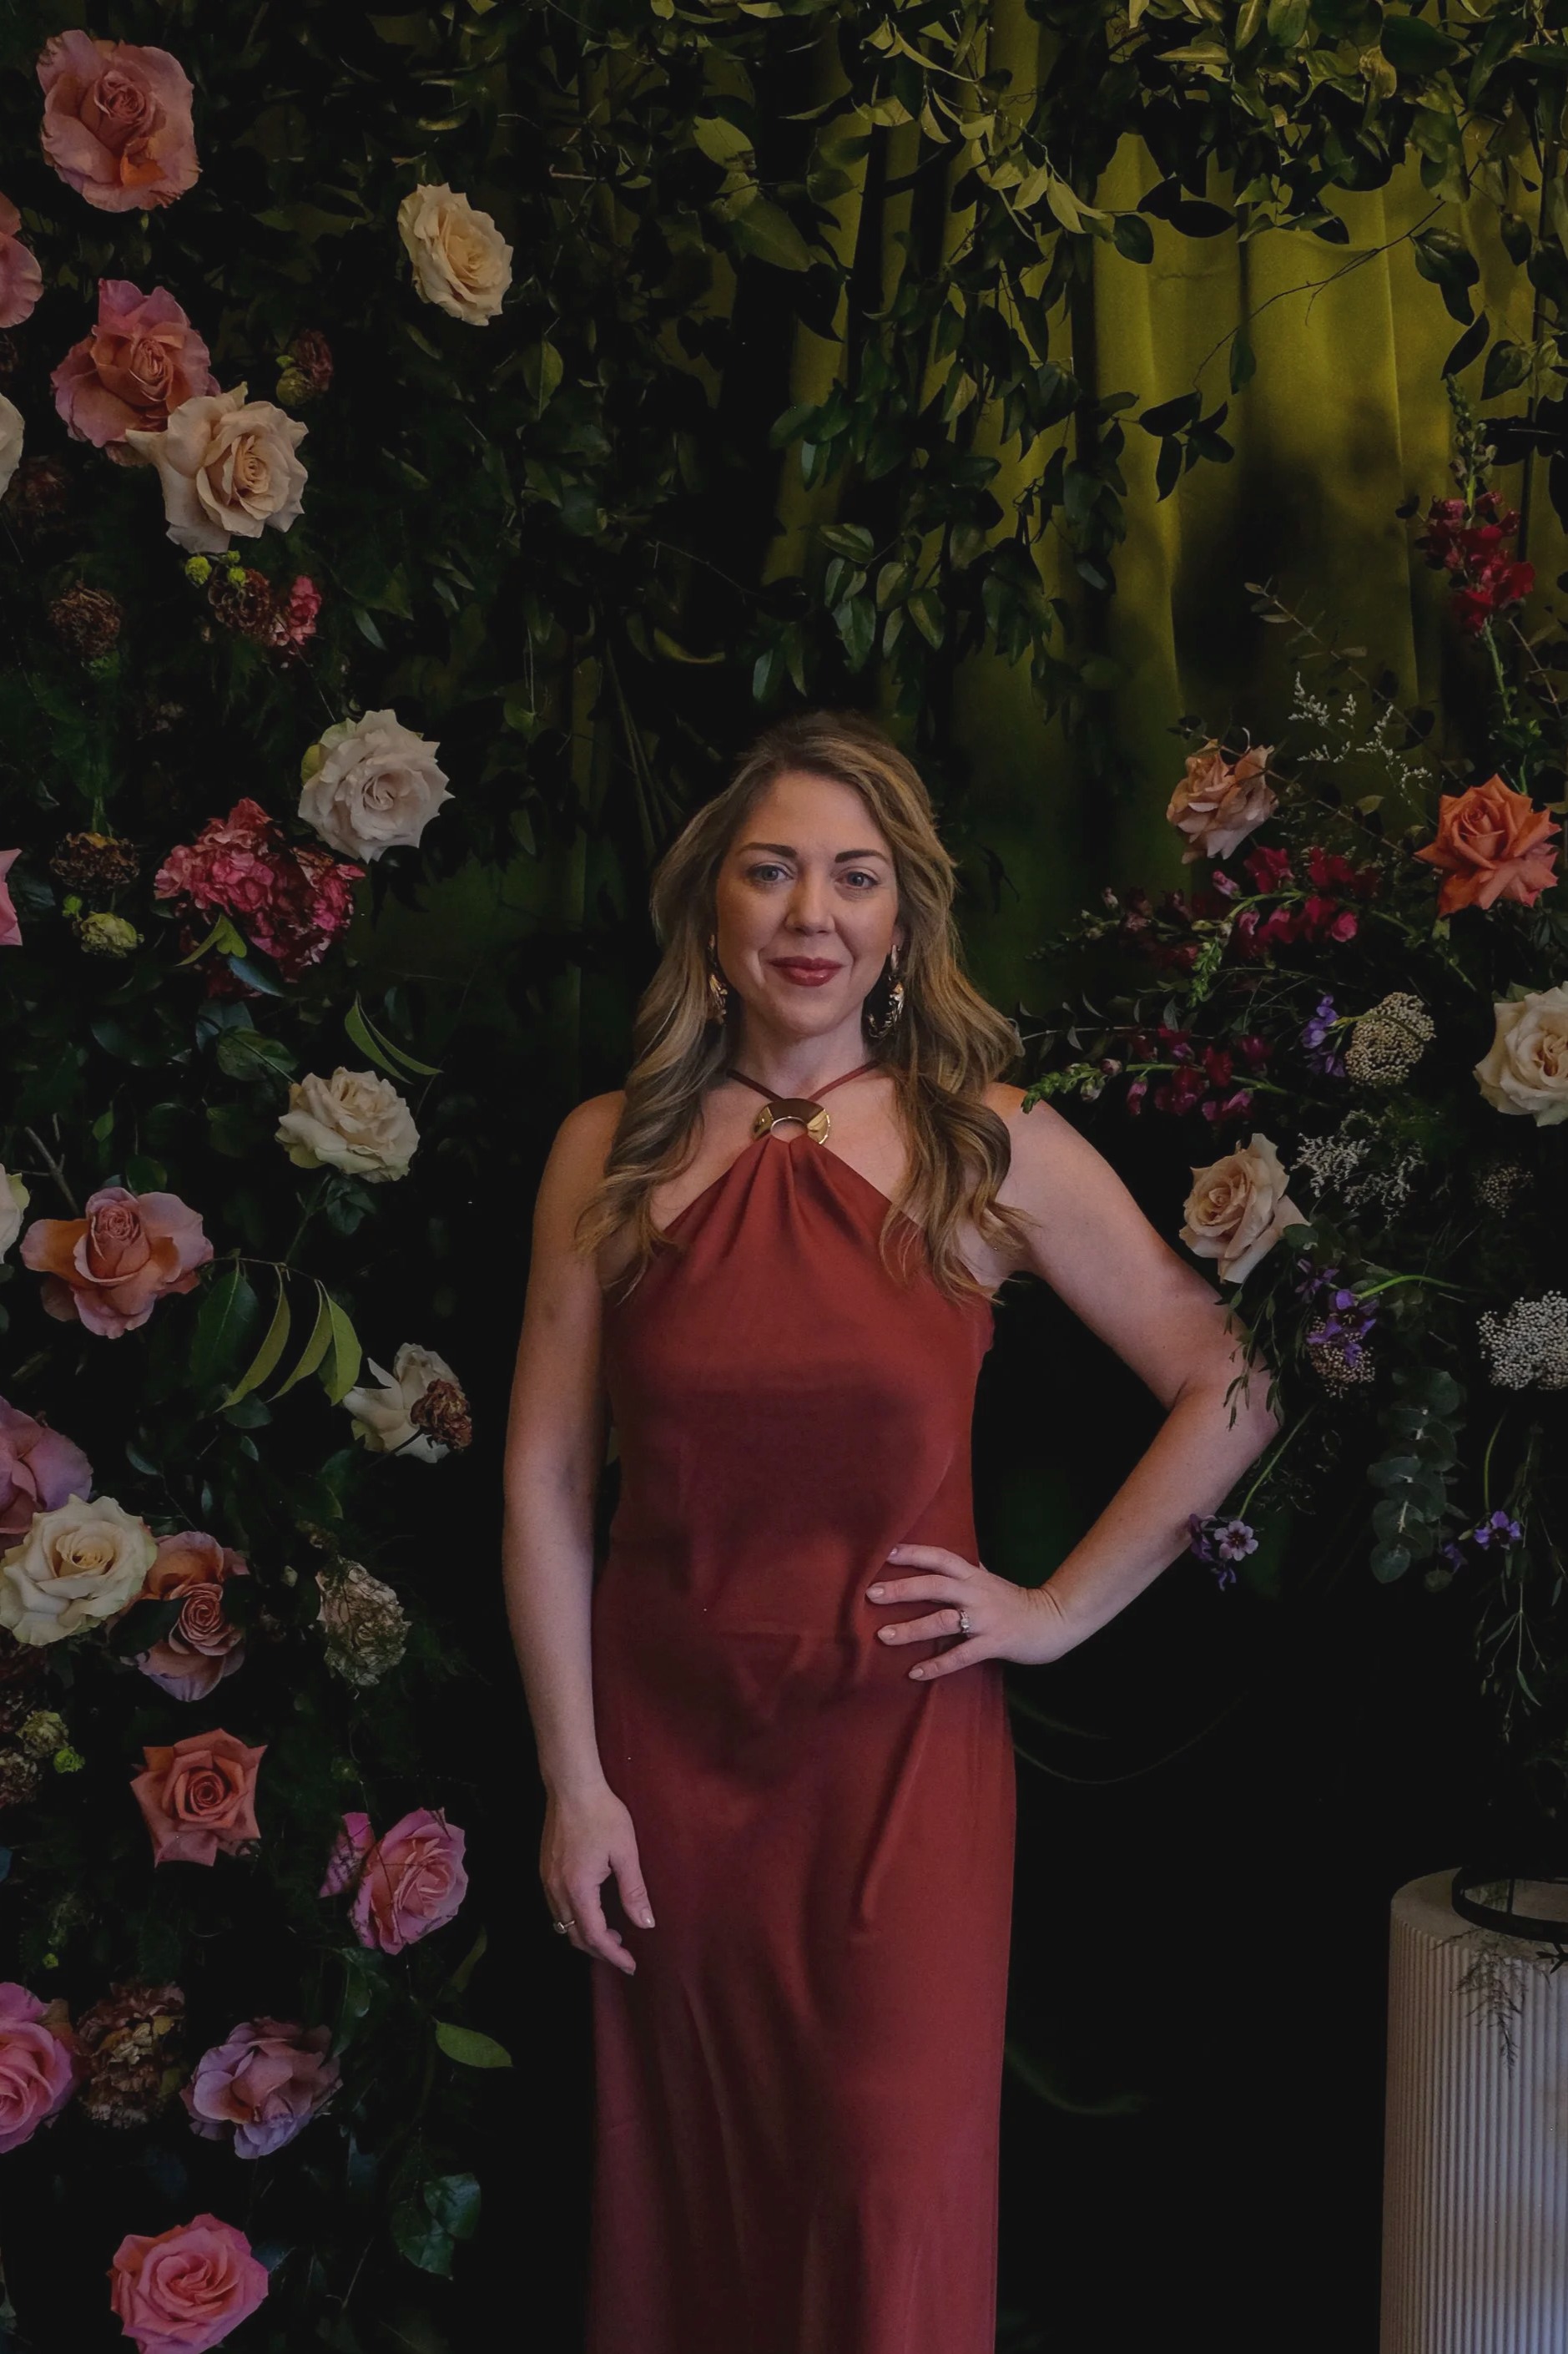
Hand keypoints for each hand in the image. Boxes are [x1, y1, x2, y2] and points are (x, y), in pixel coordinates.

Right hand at [540, 1781, 654, 1973]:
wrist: (572, 1787)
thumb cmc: (602, 1815)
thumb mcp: (625, 1852)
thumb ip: (634, 1891)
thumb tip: (646, 1924)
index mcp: (579, 1889)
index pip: (594, 1936)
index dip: (613, 1955)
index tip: (631, 1965)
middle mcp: (557, 1890)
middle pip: (575, 1936)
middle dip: (599, 1950)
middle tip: (623, 1953)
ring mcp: (547, 1881)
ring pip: (563, 1924)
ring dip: (585, 1936)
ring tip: (611, 1934)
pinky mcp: (545, 1870)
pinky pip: (556, 1908)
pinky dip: (574, 1920)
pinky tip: (591, 1911)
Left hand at [866, 1544, 1076, 1681]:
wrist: (1053, 1620)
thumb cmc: (1016, 1601)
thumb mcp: (990, 1580)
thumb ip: (967, 1571)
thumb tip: (943, 1560)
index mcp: (974, 1576)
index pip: (940, 1558)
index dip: (914, 1553)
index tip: (885, 1553)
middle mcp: (976, 1593)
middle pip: (935, 1586)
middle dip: (902, 1589)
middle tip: (872, 1594)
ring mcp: (984, 1619)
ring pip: (943, 1621)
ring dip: (911, 1629)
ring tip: (884, 1636)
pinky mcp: (993, 1644)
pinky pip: (960, 1655)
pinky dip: (937, 1665)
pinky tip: (915, 1672)